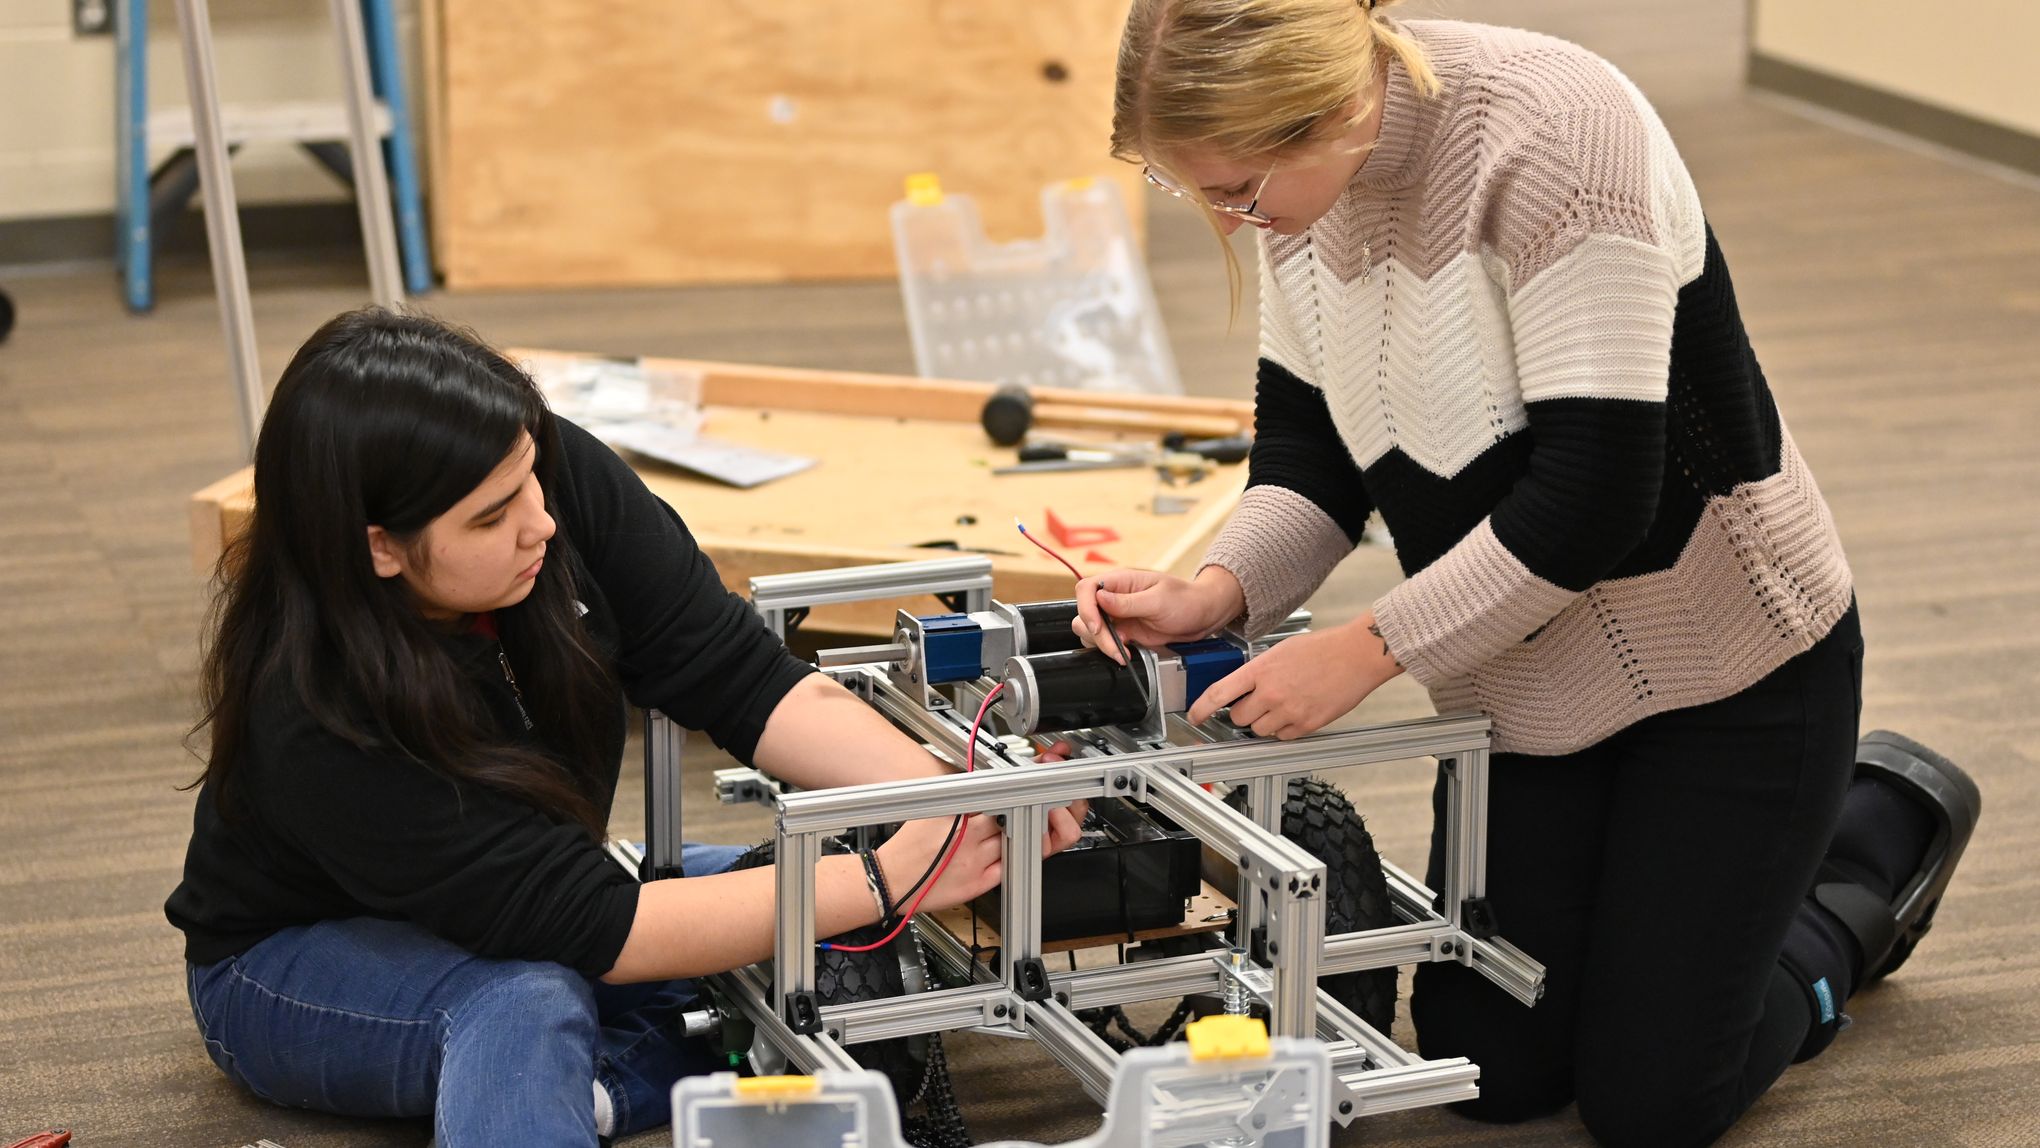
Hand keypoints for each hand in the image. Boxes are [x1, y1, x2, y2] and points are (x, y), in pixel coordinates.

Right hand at [877, 800, 1087, 914]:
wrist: (890, 879)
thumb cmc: (907, 847)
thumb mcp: (932, 811)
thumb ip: (961, 800)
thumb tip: (985, 787)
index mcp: (960, 815)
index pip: (999, 796)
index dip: (1017, 791)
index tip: (1027, 785)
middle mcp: (970, 837)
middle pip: (1013, 817)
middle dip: (1026, 810)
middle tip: (1035, 804)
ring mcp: (976, 861)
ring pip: (1015, 841)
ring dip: (1025, 832)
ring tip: (1026, 825)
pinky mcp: (978, 883)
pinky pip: (1008, 868)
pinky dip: (1017, 857)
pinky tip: (1017, 850)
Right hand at [1073, 567, 1244, 663]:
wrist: (1202, 616)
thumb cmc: (1186, 600)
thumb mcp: (1158, 600)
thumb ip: (1127, 602)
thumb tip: (1099, 597)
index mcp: (1120, 581)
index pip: (1087, 589)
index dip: (1086, 607)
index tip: (1097, 626)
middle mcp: (1114, 598)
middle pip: (1084, 613)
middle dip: (1096, 634)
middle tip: (1117, 647)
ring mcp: (1117, 616)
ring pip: (1089, 630)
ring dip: (1101, 644)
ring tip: (1123, 653)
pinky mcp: (1123, 632)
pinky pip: (1104, 642)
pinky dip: (1110, 651)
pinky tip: (1126, 654)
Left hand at [1186, 613, 1402, 738]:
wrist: (1356, 655)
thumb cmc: (1324, 648)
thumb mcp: (1281, 651)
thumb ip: (1259, 671)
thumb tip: (1243, 687)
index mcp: (1261, 670)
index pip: (1219, 693)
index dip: (1201, 709)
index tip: (1195, 716)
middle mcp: (1271, 693)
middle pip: (1238, 718)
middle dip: (1243, 713)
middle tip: (1257, 703)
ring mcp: (1289, 711)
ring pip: (1260, 731)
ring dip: (1264, 723)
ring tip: (1282, 705)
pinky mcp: (1307, 725)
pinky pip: (1283, 737)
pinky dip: (1285, 730)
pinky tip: (1296, 712)